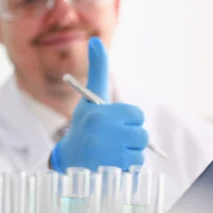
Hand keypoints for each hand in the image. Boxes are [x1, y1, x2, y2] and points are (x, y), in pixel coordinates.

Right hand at [50, 36, 148, 171]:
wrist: (70, 160)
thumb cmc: (84, 125)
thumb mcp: (89, 98)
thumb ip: (98, 69)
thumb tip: (96, 41)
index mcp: (102, 113)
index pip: (137, 115)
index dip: (128, 121)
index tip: (113, 124)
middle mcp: (106, 133)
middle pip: (142, 134)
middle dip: (130, 138)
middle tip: (111, 140)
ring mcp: (110, 154)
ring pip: (140, 151)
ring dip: (129, 153)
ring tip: (109, 153)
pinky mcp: (114, 172)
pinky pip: (136, 167)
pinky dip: (127, 168)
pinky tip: (110, 164)